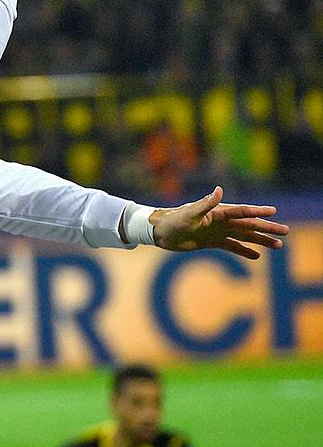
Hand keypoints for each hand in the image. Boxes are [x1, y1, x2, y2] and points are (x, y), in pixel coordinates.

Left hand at [151, 186, 289, 259]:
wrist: (160, 233)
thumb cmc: (173, 220)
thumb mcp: (190, 213)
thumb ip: (206, 203)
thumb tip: (219, 190)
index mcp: (217, 212)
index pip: (242, 211)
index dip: (257, 211)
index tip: (273, 211)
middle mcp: (221, 221)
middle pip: (248, 224)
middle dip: (267, 228)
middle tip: (286, 231)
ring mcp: (217, 231)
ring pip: (244, 236)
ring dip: (260, 240)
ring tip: (278, 245)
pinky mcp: (212, 242)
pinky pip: (232, 246)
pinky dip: (244, 250)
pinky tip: (257, 256)